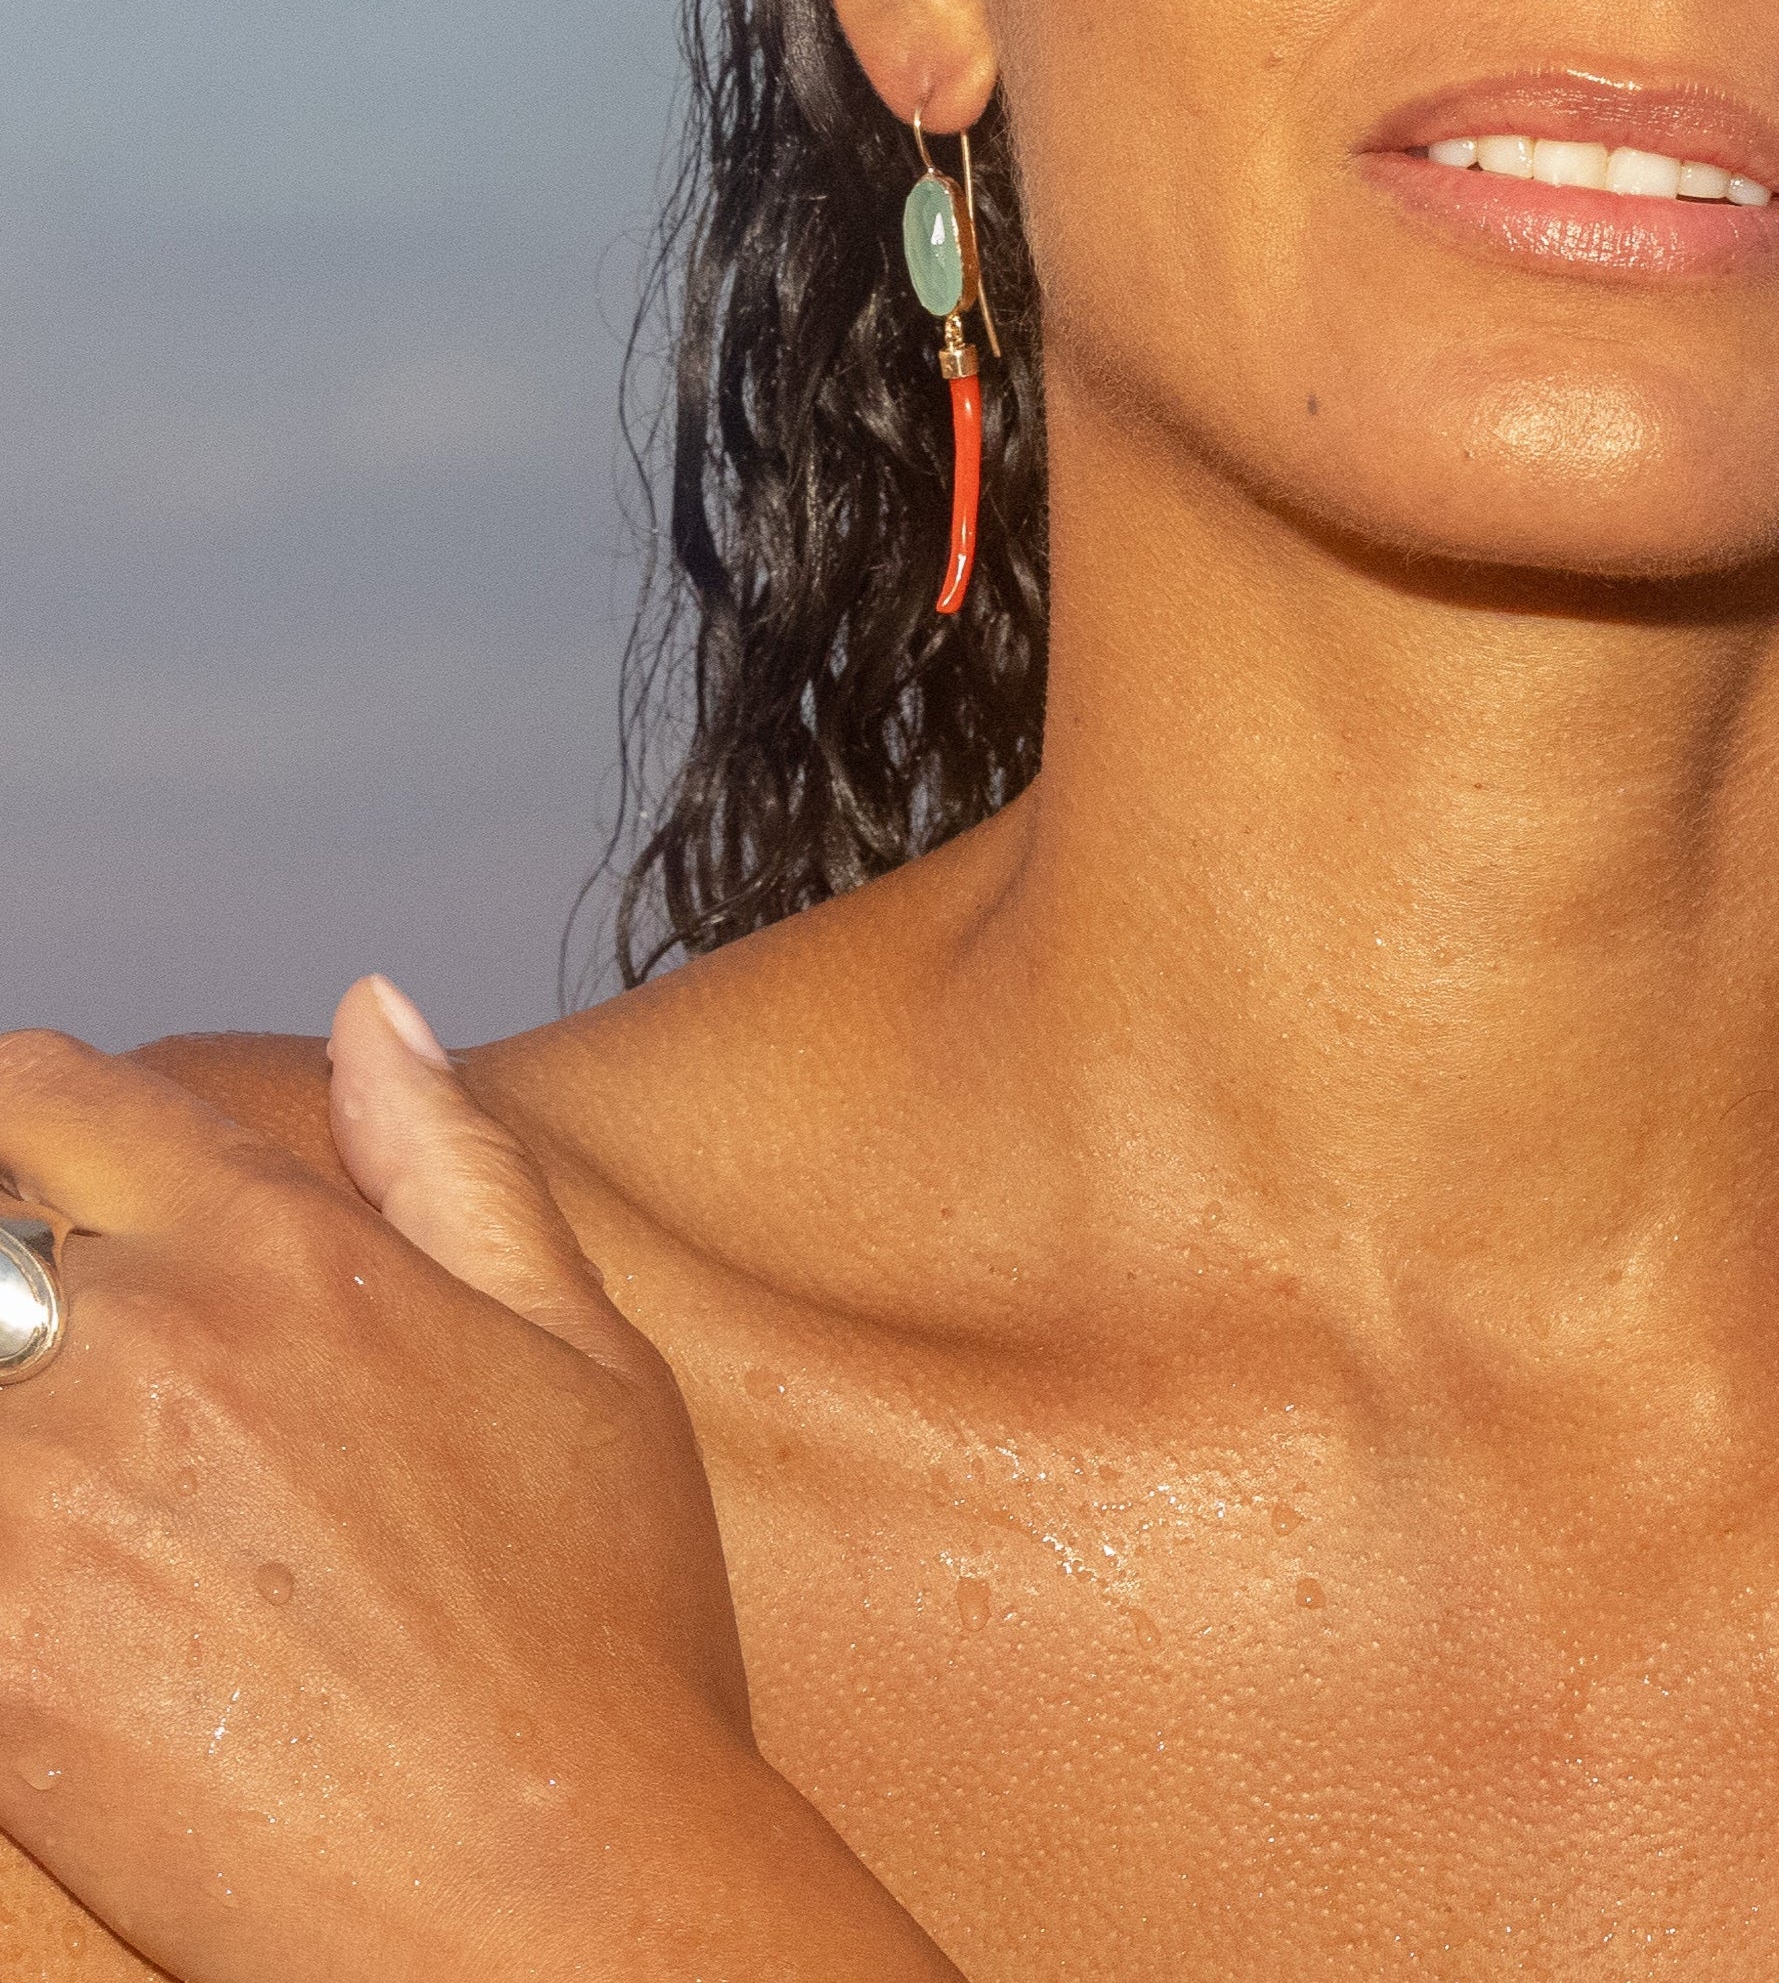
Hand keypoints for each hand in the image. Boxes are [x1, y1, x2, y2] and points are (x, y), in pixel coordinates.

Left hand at [0, 982, 774, 1982]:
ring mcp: (47, 1508)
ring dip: (0, 1419)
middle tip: (55, 1364)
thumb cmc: (600, 1625)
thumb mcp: (583, 1351)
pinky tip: (43, 1597)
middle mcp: (150, 1345)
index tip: (25, 1165)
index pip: (52, 1097)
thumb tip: (369, 1013)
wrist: (558, 1883)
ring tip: (66, 1479)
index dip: (19, 1114)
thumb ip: (452, 1162)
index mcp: (286, 1249)